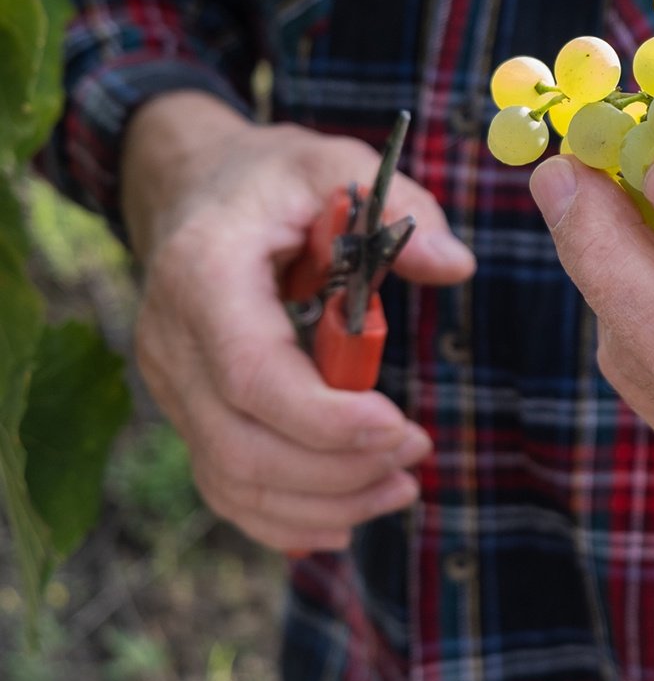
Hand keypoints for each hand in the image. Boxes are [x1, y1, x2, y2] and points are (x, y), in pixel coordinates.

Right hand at [121, 92, 476, 550]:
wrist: (195, 188)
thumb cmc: (274, 180)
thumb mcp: (334, 163)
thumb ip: (398, 208)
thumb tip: (455, 264)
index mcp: (204, 274)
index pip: (251, 373)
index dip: (323, 417)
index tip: (400, 426)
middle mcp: (173, 341)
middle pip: (239, 446)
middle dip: (336, 469)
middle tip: (417, 453)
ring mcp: (174, 385)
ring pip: (232, 479)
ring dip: (322, 502)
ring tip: (402, 487)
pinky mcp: (189, 411)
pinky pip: (225, 487)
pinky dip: (286, 516)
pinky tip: (349, 516)